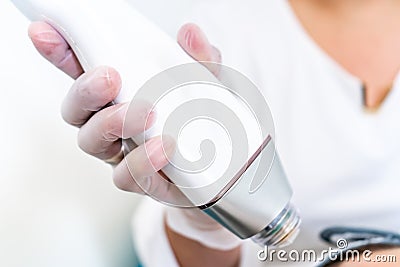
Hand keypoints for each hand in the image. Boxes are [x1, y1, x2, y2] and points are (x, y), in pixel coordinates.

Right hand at [28, 21, 221, 204]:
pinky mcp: (141, 180)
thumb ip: (200, 59)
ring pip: (91, 141)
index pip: (82, 70)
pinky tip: (163, 147)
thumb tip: (190, 34)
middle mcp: (113, 123)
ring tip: (143, 113)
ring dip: (110, 124)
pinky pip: (126, 176)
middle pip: (76, 110)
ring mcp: (123, 153)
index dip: (62, 53)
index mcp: (121, 94)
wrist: (224, 169)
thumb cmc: (203, 121)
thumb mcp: (207, 85)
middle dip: (84, 91)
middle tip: (108, 79)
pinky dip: (142, 161)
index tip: (45, 32)